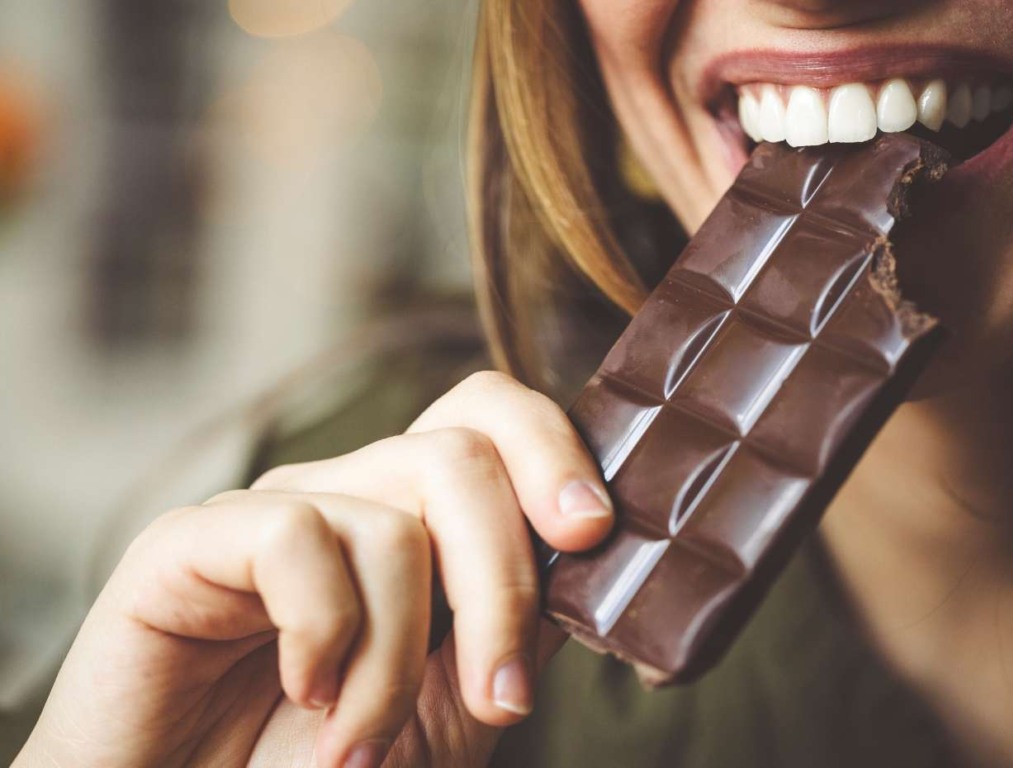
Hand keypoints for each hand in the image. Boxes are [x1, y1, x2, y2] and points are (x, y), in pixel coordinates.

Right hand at [16, 372, 613, 767]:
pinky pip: (296, 536)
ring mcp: (272, 512)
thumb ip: (518, 623)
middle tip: (502, 701)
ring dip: (400, 659)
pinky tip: (303, 693)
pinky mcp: (189, 540)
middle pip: (461, 456)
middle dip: (503, 586)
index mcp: (413, 522)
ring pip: (393, 518)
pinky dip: (323, 634)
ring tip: (363, 746)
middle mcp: (347, 498)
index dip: (551, 451)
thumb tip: (591, 556)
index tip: (592, 533)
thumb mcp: (454, 706)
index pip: (489, 418)